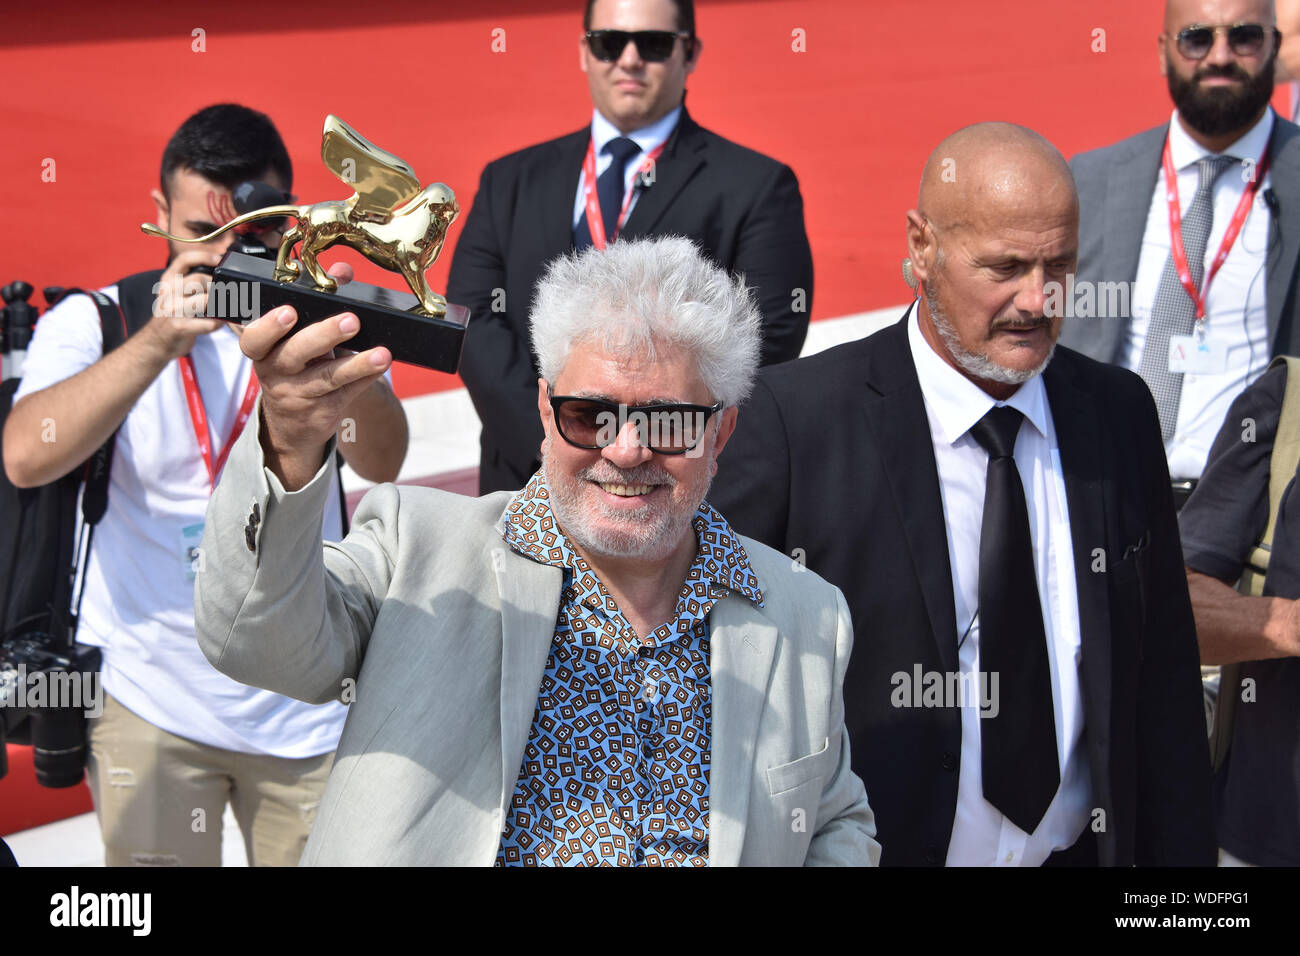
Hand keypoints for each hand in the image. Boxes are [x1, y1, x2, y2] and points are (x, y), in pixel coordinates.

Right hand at [144, 249, 225, 358]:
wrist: (155, 342)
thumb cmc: (172, 317)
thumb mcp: (175, 295)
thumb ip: (190, 284)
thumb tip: (219, 274)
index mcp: (168, 282)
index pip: (184, 260)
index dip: (202, 256)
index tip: (218, 258)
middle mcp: (168, 293)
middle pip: (199, 280)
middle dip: (215, 286)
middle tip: (223, 294)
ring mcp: (173, 310)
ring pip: (205, 299)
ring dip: (219, 304)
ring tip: (222, 308)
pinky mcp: (180, 327)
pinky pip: (209, 323)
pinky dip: (218, 323)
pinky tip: (217, 323)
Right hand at [240, 299, 391, 490]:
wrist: (291, 421)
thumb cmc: (294, 362)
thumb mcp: (295, 335)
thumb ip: (317, 299)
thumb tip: (342, 271)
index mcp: (263, 350)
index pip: (254, 339)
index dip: (269, 327)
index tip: (288, 311)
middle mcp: (277, 373)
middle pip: (296, 354)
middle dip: (324, 335)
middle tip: (350, 320)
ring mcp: (300, 394)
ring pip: (328, 378)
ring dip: (357, 364)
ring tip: (381, 354)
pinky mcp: (325, 410)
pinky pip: (349, 392)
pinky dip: (367, 376)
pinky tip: (382, 363)